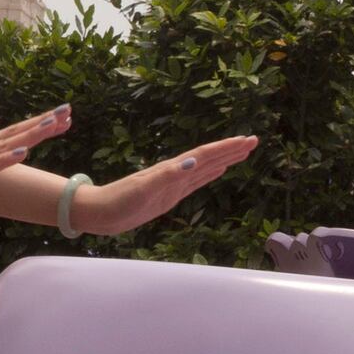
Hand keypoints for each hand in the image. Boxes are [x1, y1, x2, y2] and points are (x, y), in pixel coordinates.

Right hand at [0, 108, 71, 218]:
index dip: (33, 127)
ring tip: (56, 123)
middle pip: (12, 134)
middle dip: (42, 123)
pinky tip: (22, 152)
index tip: (58, 118)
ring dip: (30, 134)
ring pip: (2, 146)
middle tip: (69, 110)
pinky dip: (4, 159)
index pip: (7, 137)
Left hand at [69, 136, 259, 236]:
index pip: (204, 155)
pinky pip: (196, 181)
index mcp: (171, 170)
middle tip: (254, 141)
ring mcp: (173, 184)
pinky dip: (210, 174)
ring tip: (242, 151)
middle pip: (208, 158)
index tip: (246, 140)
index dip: (225, 148)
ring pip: (205, 168)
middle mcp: (175, 174)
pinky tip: (217, 170)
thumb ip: (168, 176)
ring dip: (224, 159)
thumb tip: (194, 162)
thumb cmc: (118, 202)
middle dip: (231, 149)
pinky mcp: (169, 195)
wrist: (99, 213)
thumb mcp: (144, 190)